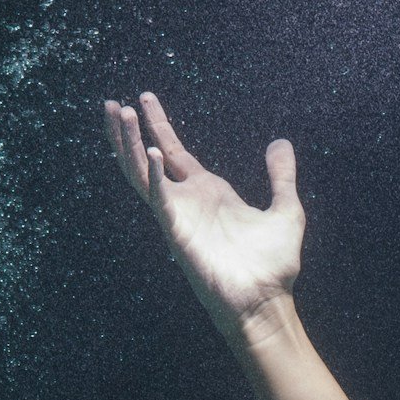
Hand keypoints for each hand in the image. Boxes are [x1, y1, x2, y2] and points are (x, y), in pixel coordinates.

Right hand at [102, 91, 303, 337]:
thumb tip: (281, 143)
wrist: (267, 302)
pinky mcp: (178, 232)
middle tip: (113, 103)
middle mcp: (188, 201)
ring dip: (129, 144)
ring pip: (142, 173)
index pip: (174, 151)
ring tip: (119, 113)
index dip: (159, 124)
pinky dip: (154, 176)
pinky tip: (151, 152)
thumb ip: (281, 177)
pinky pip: (159, 199)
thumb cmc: (273, 266)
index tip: (145, 97)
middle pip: (147, 157)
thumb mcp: (286, 211)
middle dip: (129, 131)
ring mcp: (179, 216)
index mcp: (208, 192)